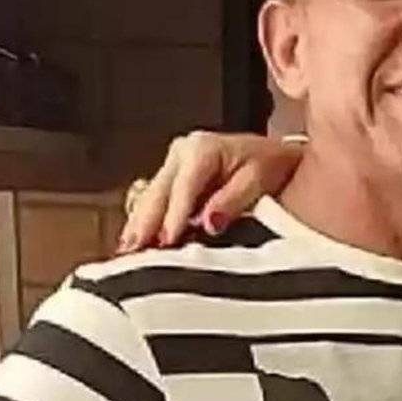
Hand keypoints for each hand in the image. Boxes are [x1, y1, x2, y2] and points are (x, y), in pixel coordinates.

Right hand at [118, 131, 303, 251]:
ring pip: (149, 197)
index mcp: (202, 148)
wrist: (274, 156)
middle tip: (133, 252)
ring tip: (127, 252)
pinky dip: (143, 220)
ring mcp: (173, 164)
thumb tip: (209, 222)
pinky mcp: (170, 177)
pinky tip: (135, 240)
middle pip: (157, 193)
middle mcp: (181, 152)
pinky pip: (151, 200)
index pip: (183, 188)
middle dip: (144, 223)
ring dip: (138, 224)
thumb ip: (233, 200)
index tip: (167, 241)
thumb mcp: (258, 179)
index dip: (173, 216)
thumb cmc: (269, 165)